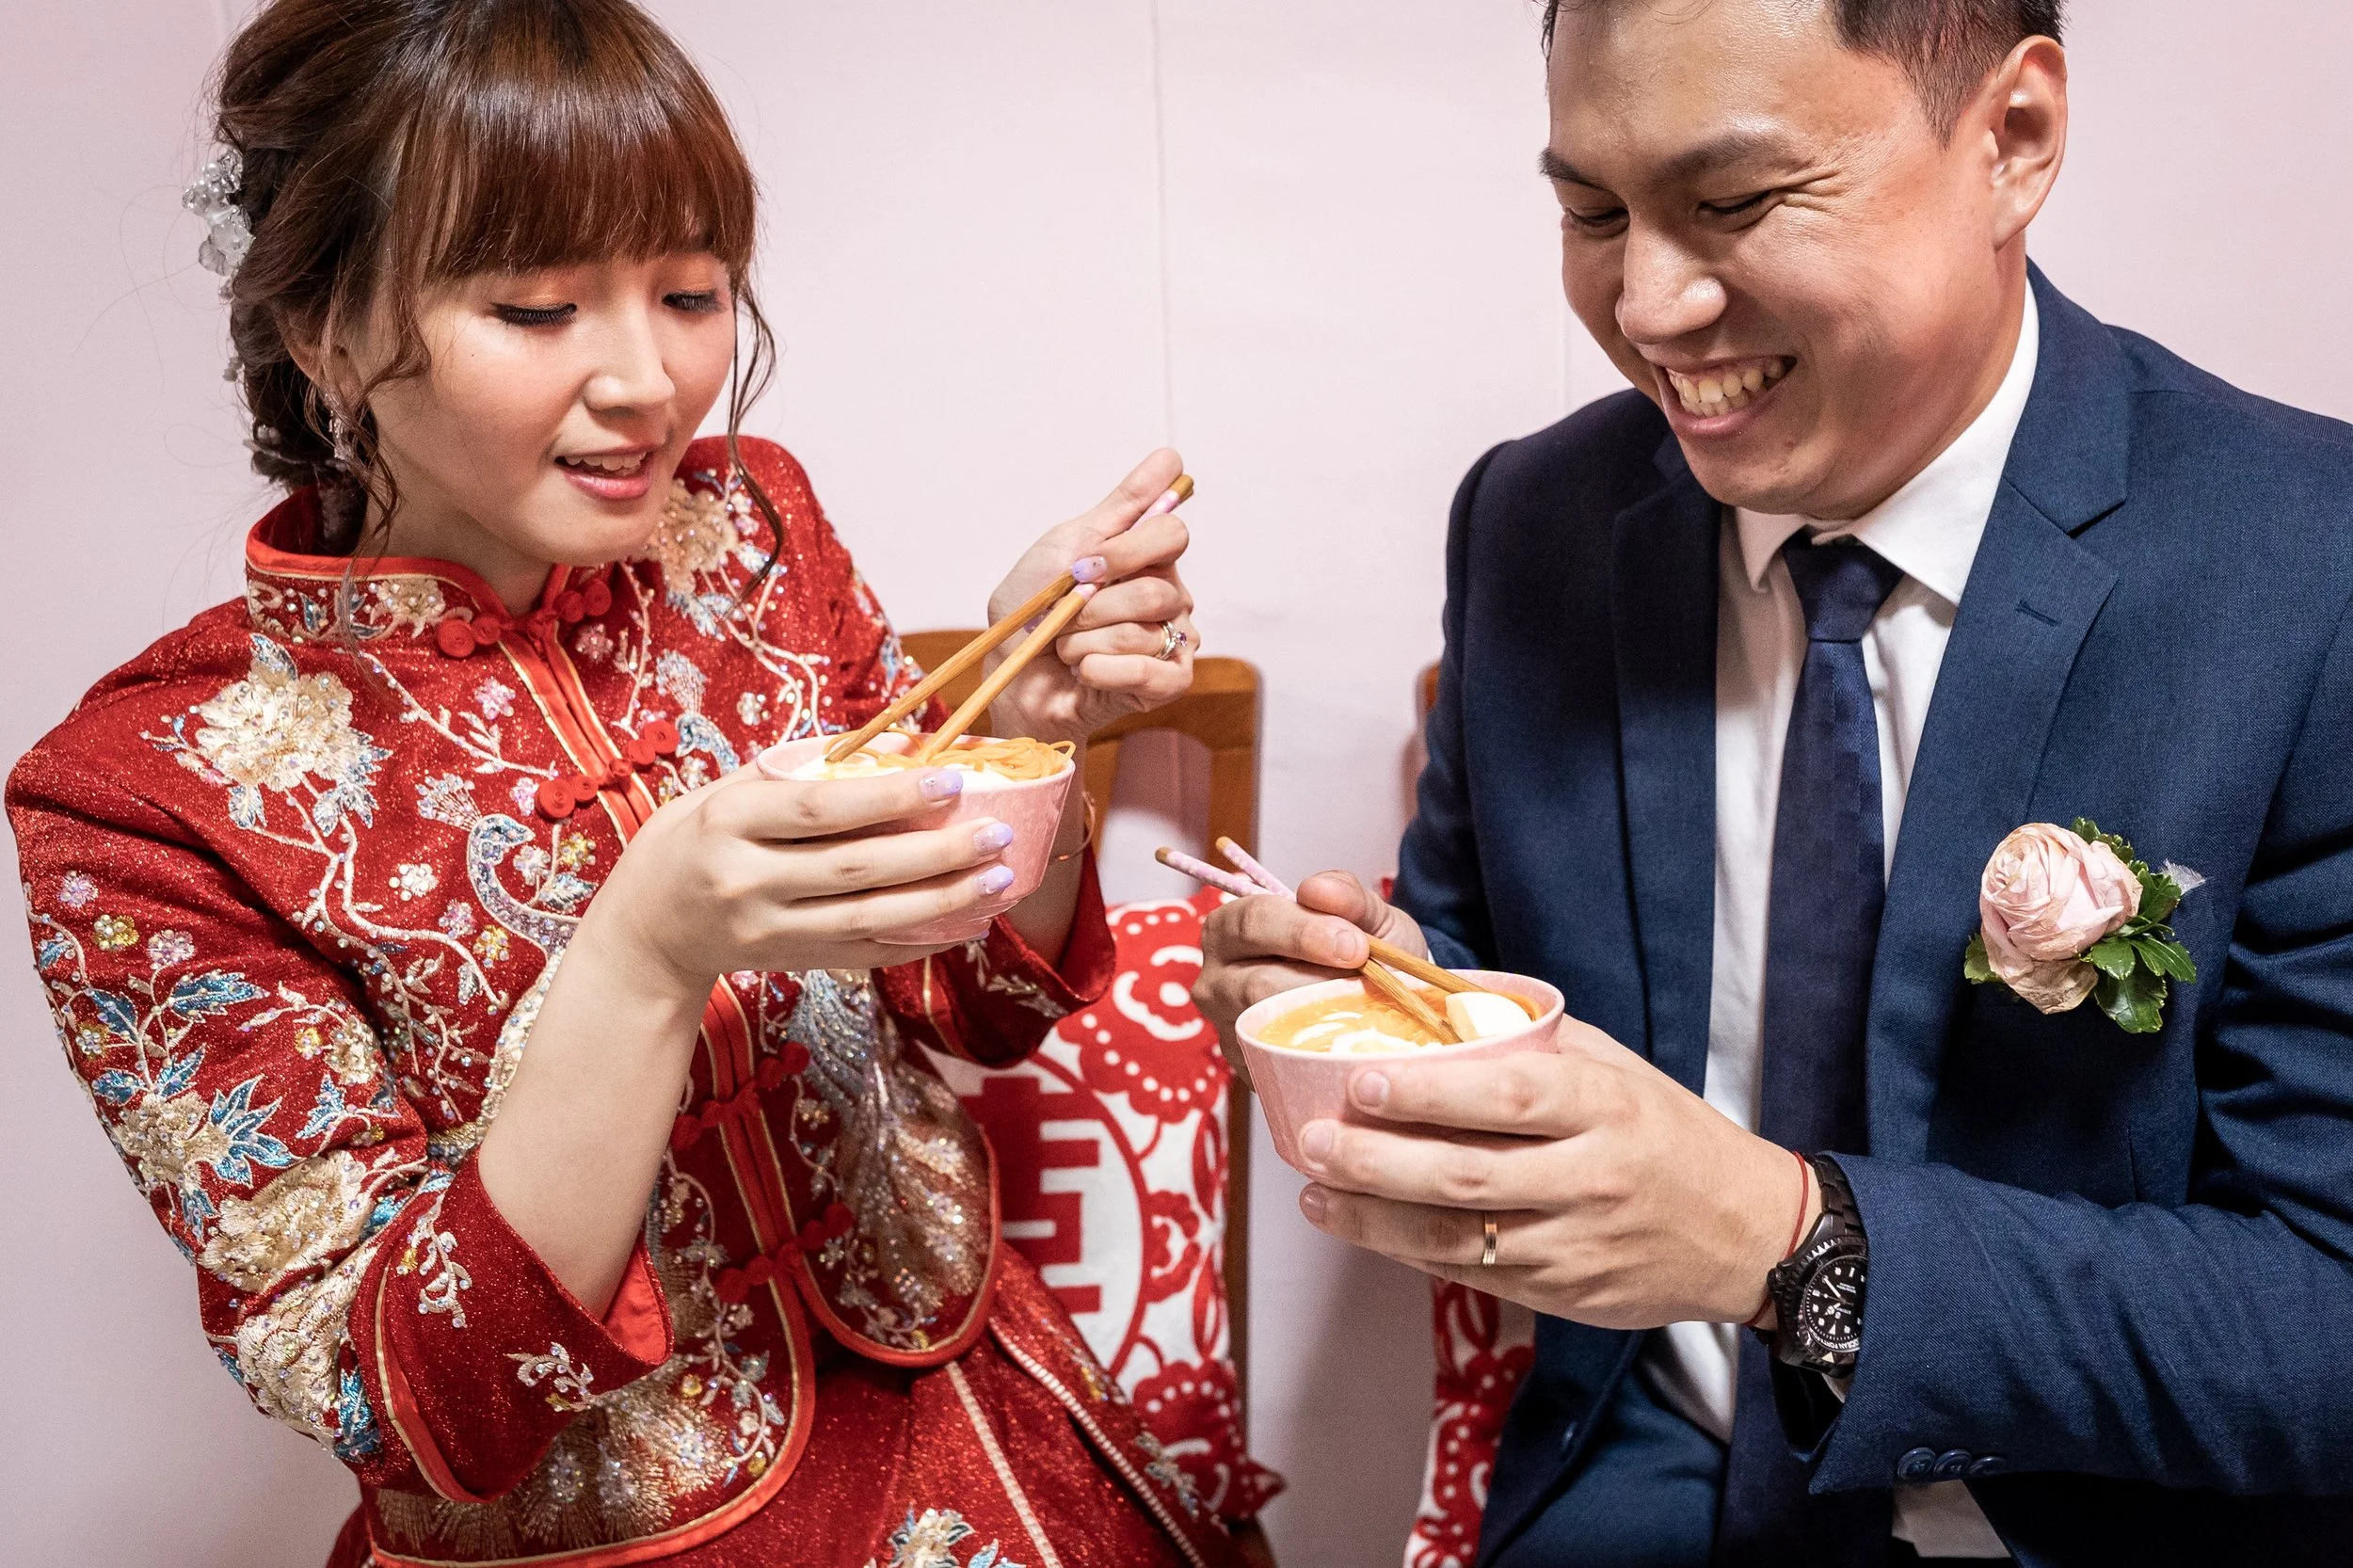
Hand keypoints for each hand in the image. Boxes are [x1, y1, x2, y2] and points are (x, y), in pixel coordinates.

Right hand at [579, 757, 1018, 1002]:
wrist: (645, 931)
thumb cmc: (693, 840)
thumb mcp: (724, 792)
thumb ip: (800, 769)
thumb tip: (896, 746)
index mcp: (729, 823)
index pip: (820, 809)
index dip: (889, 798)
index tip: (952, 781)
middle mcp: (747, 881)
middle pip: (857, 868)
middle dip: (936, 854)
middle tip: (996, 835)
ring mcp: (768, 931)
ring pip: (871, 917)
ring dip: (943, 901)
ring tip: (1000, 880)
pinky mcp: (790, 963)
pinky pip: (866, 953)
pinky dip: (920, 939)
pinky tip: (966, 922)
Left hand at [984, 448, 1198, 744]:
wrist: (1010, 674)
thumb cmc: (1033, 611)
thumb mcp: (1068, 545)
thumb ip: (1123, 504)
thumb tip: (1170, 458)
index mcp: (1149, 557)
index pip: (1172, 532)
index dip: (1125, 550)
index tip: (1085, 564)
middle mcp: (1170, 595)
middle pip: (1157, 589)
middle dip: (1094, 606)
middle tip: (1066, 616)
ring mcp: (1172, 640)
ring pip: (1144, 631)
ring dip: (1085, 641)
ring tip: (1067, 648)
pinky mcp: (1167, 684)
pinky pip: (1147, 671)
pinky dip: (1099, 670)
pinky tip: (1081, 671)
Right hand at [1192, 871, 1430, 1076]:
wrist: (1375, 1004)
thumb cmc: (1359, 952)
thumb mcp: (1366, 916)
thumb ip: (1348, 896)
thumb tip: (1316, 889)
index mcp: (1231, 927)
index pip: (1254, 922)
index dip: (1305, 932)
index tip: (1356, 945)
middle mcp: (1215, 979)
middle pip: (1257, 983)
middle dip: (1319, 981)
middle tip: (1365, 983)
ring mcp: (1229, 1029)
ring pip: (1270, 1028)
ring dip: (1323, 1018)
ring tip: (1361, 1008)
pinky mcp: (1247, 1069)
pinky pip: (1281, 1063)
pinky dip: (1320, 1050)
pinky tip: (1347, 1038)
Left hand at [1290, 1018, 1813, 1329]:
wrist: (1750, 1235)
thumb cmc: (1668, 1133)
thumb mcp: (1617, 1068)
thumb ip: (1534, 1042)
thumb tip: (1435, 1006)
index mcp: (1606, 1106)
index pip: (1507, 1097)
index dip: (1428, 1093)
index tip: (1360, 1083)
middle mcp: (1592, 1178)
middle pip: (1469, 1176)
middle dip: (1377, 1161)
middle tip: (1309, 1142)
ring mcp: (1578, 1244)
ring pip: (1461, 1238)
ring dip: (1375, 1220)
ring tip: (1315, 1194)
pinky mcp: (1566, 1294)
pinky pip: (1475, 1274)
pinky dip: (1410, 1253)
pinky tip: (1365, 1228)